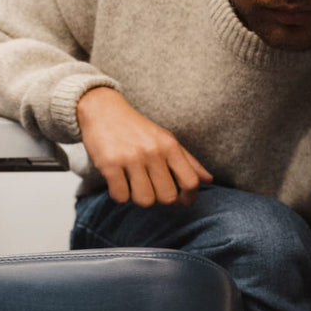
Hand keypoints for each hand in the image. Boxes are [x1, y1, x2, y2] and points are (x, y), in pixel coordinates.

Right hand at [77, 86, 211, 206]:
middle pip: (168, 197)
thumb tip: (208, 180)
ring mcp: (131, 158)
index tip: (181, 200)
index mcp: (169, 145)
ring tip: (132, 183)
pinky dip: (119, 194)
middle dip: (159, 199)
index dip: (188, 198)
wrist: (103, 110)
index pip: (190, 182)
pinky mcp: (109, 164)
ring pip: (145, 200)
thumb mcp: (165, 140)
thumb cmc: (137, 129)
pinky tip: (118, 181)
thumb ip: (188, 161)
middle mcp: (153, 151)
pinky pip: (121, 197)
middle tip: (150, 187)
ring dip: (138, 197)